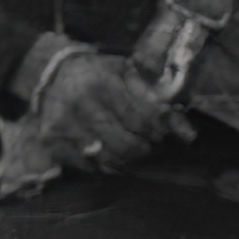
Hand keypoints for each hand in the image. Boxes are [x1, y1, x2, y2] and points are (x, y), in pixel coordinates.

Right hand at [36, 50, 192, 170]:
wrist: (49, 72)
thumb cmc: (96, 72)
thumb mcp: (125, 71)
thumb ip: (155, 97)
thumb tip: (188, 133)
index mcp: (102, 86)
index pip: (140, 120)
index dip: (157, 131)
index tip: (161, 132)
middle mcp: (81, 108)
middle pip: (127, 146)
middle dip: (144, 147)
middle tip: (147, 142)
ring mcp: (65, 129)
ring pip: (109, 160)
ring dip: (127, 158)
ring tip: (130, 146)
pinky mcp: (52, 144)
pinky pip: (89, 167)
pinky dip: (103, 163)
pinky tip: (106, 149)